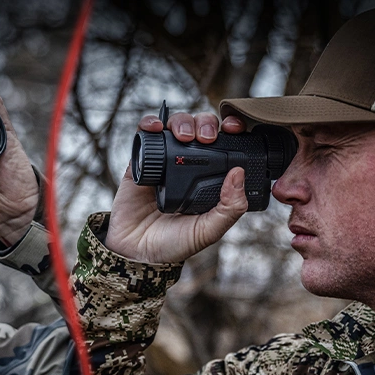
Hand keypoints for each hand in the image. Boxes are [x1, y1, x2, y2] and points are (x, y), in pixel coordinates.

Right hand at [105, 113, 248, 262]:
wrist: (136, 252)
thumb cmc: (174, 244)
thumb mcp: (209, 231)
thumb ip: (229, 208)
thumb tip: (238, 173)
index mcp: (209, 178)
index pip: (224, 144)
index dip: (230, 130)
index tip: (234, 129)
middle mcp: (187, 165)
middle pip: (200, 129)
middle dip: (206, 124)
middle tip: (207, 137)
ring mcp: (163, 161)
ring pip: (176, 126)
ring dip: (183, 122)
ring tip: (184, 136)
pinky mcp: (139, 161)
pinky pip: (145, 133)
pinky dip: (151, 123)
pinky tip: (157, 128)